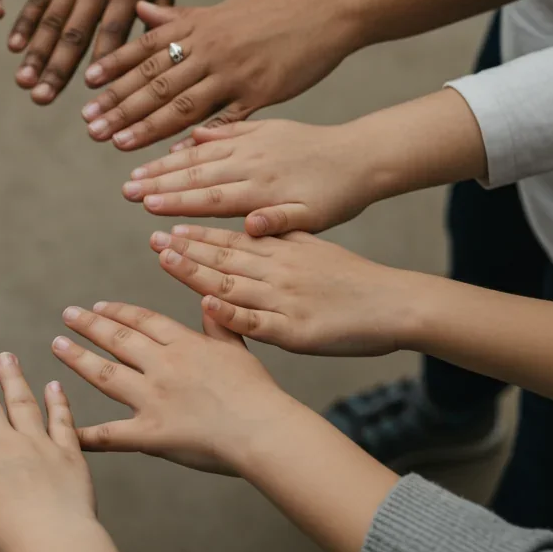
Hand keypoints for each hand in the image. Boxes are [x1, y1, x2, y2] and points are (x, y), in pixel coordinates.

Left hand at [52, 302, 291, 475]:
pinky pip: (111, 435)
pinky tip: (66, 430)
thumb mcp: (239, 348)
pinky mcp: (150, 433)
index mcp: (184, 345)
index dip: (118, 312)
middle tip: (67, 315)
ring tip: (58, 345)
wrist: (265, 430)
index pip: (142, 321)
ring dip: (78, 358)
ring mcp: (153, 398)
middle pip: (118, 340)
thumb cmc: (259, 393)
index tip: (98, 306)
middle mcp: (163, 366)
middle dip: (89, 326)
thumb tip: (209, 298)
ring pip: (106, 374)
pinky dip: (87, 434)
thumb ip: (220, 325)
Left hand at [80, 0, 361, 149]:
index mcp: (198, 27)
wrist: (326, 11)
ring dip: (146, 125)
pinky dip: (198, 137)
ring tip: (117, 143)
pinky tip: (173, 154)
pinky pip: (223, 120)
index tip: (86, 86)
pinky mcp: (259, 93)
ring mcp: (233, 72)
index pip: (146, 48)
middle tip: (90, 126)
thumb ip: (178, 17)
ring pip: (182, 102)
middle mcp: (209, 48)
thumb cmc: (271, 12)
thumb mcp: (220, 9)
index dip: (115, 67)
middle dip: (119, 105)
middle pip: (156, 80)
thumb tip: (140, 10)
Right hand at [121, 119, 387, 233]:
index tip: (145, 205)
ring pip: (202, 151)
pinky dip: (197, 137)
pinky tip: (175, 142)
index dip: (176, 201)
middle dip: (159, 181)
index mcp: (265, 187)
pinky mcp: (262, 127)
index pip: (211, 196)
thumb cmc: (340, 196)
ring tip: (138, 168)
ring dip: (168, 161)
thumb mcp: (318, 217)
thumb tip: (249, 227)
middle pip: (197, 172)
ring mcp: (255, 141)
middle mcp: (254, 161)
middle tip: (127, 188)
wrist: (364, 155)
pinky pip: (223, 130)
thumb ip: (281, 221)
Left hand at [150, 225, 423, 356]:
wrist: (398, 304)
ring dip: (196, 273)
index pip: (233, 241)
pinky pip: (257, 324)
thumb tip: (254, 219)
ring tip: (165, 260)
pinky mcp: (295, 332)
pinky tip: (205, 308)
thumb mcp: (318, 246)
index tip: (169, 227)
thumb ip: (284, 233)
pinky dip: (230, 316)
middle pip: (225, 259)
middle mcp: (280, 272)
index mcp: (284, 252)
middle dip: (186, 249)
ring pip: (232, 285)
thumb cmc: (357, 279)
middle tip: (154, 240)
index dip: (199, 235)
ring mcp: (285, 301)